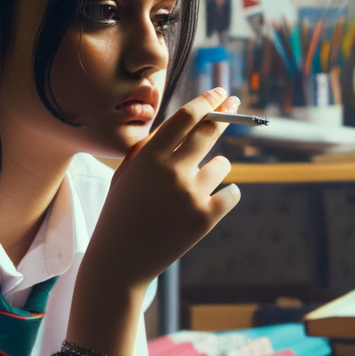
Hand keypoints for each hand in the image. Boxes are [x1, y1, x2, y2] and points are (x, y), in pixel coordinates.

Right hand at [84, 88, 240, 292]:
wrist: (120, 262)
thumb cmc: (121, 213)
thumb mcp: (125, 174)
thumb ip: (150, 147)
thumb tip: (184, 123)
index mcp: (149, 157)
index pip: (186, 117)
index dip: (207, 101)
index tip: (219, 93)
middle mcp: (172, 171)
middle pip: (210, 131)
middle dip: (226, 113)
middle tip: (233, 105)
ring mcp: (191, 194)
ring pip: (222, 165)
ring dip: (215, 168)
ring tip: (192, 187)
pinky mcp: (206, 217)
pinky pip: (231, 194)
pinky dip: (225, 195)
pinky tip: (207, 204)